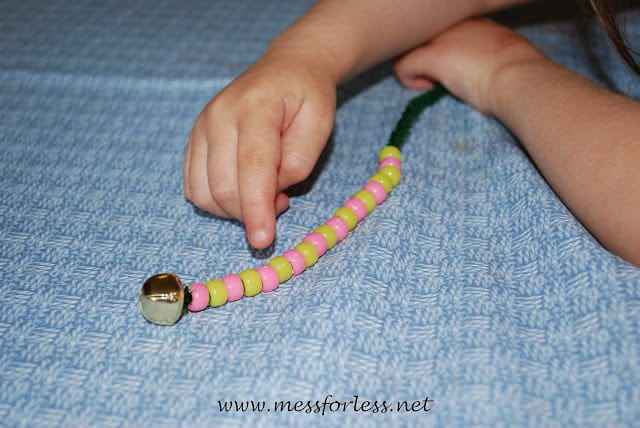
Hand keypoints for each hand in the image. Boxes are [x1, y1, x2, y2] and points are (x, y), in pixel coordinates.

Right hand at [183, 51, 335, 248]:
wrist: (286, 68)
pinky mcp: (193, 141)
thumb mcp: (319, 126)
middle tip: (283, 200)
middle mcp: (218, 115)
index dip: (256, 208)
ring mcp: (200, 127)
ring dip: (234, 210)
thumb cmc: (308, 98)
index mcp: (255, 106)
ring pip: (203, 193)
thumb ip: (296, 164)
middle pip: (223, 187)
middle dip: (252, 211)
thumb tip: (268, 198)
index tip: (262, 240)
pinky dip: (218, 202)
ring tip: (265, 191)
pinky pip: (194, 188)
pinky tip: (244, 188)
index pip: (251, 167)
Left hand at [394, 18, 545, 115]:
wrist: (520, 76)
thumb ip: (487, 52)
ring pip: (406, 47)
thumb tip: (483, 66)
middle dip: (421, 55)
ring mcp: (441, 37)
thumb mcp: (505, 53)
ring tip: (431, 82)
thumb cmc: (520, 71)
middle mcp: (452, 22)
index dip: (439, 48)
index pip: (440, 29)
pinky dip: (409, 80)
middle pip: (419, 34)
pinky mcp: (432, 56)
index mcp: (471, 20)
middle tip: (433, 75)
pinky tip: (427, 88)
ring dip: (413, 66)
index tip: (451, 67)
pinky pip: (402, 65)